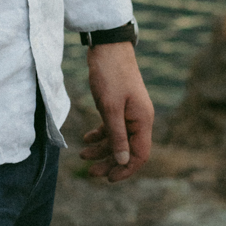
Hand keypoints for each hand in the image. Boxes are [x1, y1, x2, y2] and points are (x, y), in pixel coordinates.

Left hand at [79, 41, 153, 181]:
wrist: (108, 46)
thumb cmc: (110, 74)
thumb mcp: (110, 107)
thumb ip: (117, 135)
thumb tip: (123, 161)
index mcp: (143, 120)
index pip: (140, 155)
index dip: (126, 169)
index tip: (108, 179)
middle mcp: (139, 119)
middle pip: (127, 149)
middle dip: (110, 162)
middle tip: (91, 172)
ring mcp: (129, 112)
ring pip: (117, 139)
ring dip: (102, 149)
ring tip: (82, 156)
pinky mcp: (119, 105)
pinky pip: (112, 126)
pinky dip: (100, 134)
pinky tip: (86, 139)